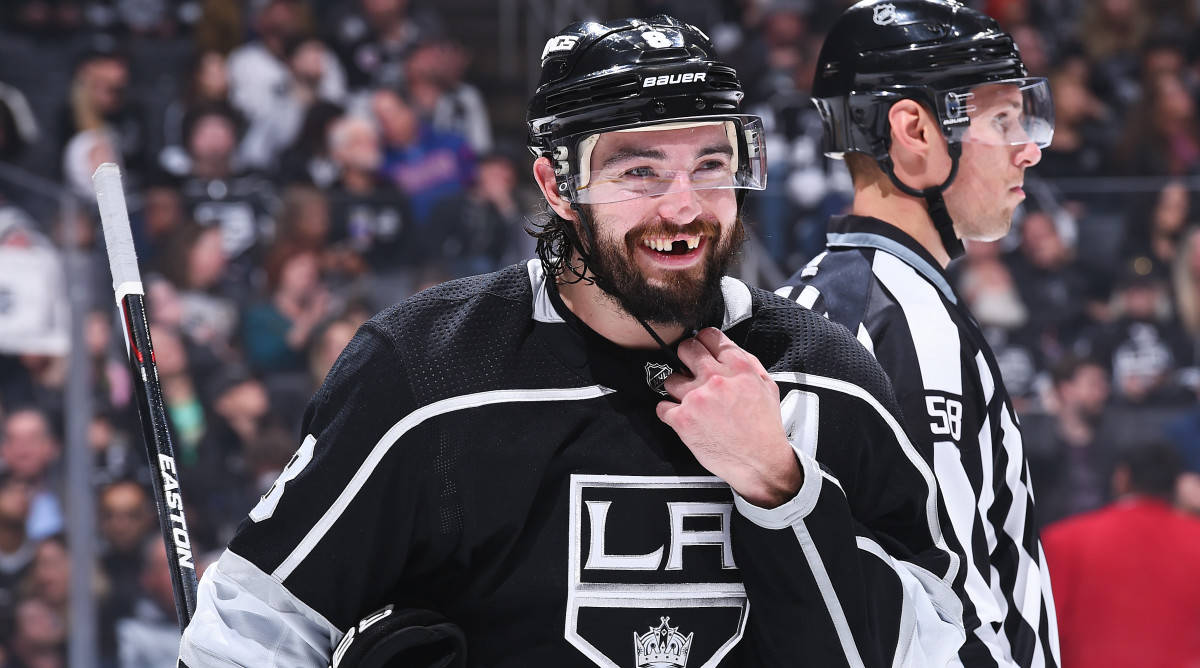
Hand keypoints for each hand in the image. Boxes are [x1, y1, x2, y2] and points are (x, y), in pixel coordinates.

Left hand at [656, 328, 801, 507]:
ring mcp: (697, 398)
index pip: (709, 336)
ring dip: (677, 388)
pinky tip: (683, 417)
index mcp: (739, 368)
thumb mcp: (768, 387)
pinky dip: (669, 412)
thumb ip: (748, 364)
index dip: (703, 341)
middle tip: (689, 368)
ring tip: (691, 401)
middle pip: (686, 349)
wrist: (759, 462)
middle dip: (686, 357)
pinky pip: (662, 406)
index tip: (701, 348)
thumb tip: (727, 350)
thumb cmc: (764, 428)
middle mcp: (716, 379)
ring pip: (670, 379)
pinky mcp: (682, 419)